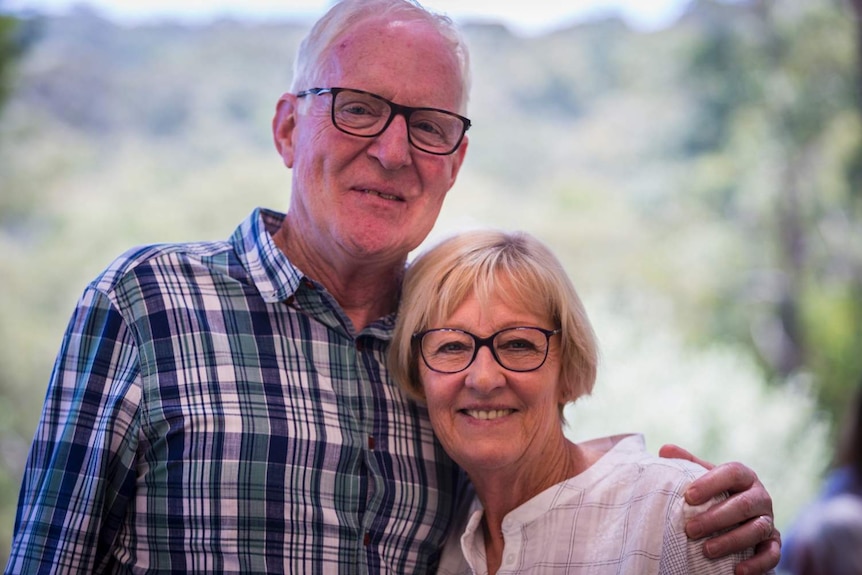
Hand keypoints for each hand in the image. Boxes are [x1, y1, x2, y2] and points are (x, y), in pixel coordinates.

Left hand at [659, 444, 780, 574]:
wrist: (741, 518)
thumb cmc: (717, 494)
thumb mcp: (704, 478)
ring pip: (756, 529)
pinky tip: (738, 571)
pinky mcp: (774, 543)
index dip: (711, 483)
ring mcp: (769, 520)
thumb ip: (687, 463)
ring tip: (706, 550)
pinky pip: (772, 554)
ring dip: (731, 541)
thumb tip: (664, 450)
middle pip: (743, 504)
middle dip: (716, 518)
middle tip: (690, 529)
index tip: (688, 497)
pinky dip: (757, 563)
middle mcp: (760, 496)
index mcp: (744, 476)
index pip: (732, 473)